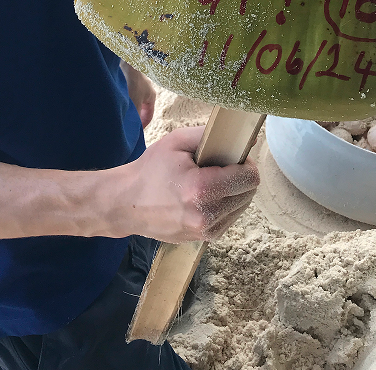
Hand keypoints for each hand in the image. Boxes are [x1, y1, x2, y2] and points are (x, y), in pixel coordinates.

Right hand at [112, 126, 259, 242]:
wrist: (126, 203)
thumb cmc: (150, 169)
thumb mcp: (177, 142)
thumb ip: (211, 136)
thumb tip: (244, 139)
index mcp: (201, 189)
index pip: (249, 178)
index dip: (245, 163)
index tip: (234, 156)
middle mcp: (206, 215)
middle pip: (248, 193)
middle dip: (241, 177)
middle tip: (221, 166)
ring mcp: (205, 231)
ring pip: (241, 207)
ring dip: (234, 192)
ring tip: (211, 181)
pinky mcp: (202, 239)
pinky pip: (228, 219)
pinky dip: (225, 205)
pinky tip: (206, 196)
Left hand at [121, 61, 155, 128]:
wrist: (126, 59)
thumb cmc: (133, 80)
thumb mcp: (135, 103)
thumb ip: (135, 117)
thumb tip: (132, 131)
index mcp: (151, 96)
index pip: (149, 116)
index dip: (142, 126)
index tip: (135, 133)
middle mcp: (145, 89)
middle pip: (140, 108)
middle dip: (133, 116)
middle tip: (125, 124)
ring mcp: (136, 83)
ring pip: (131, 100)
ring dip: (126, 107)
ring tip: (117, 113)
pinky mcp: (126, 77)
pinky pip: (124, 92)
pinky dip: (120, 98)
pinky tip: (112, 100)